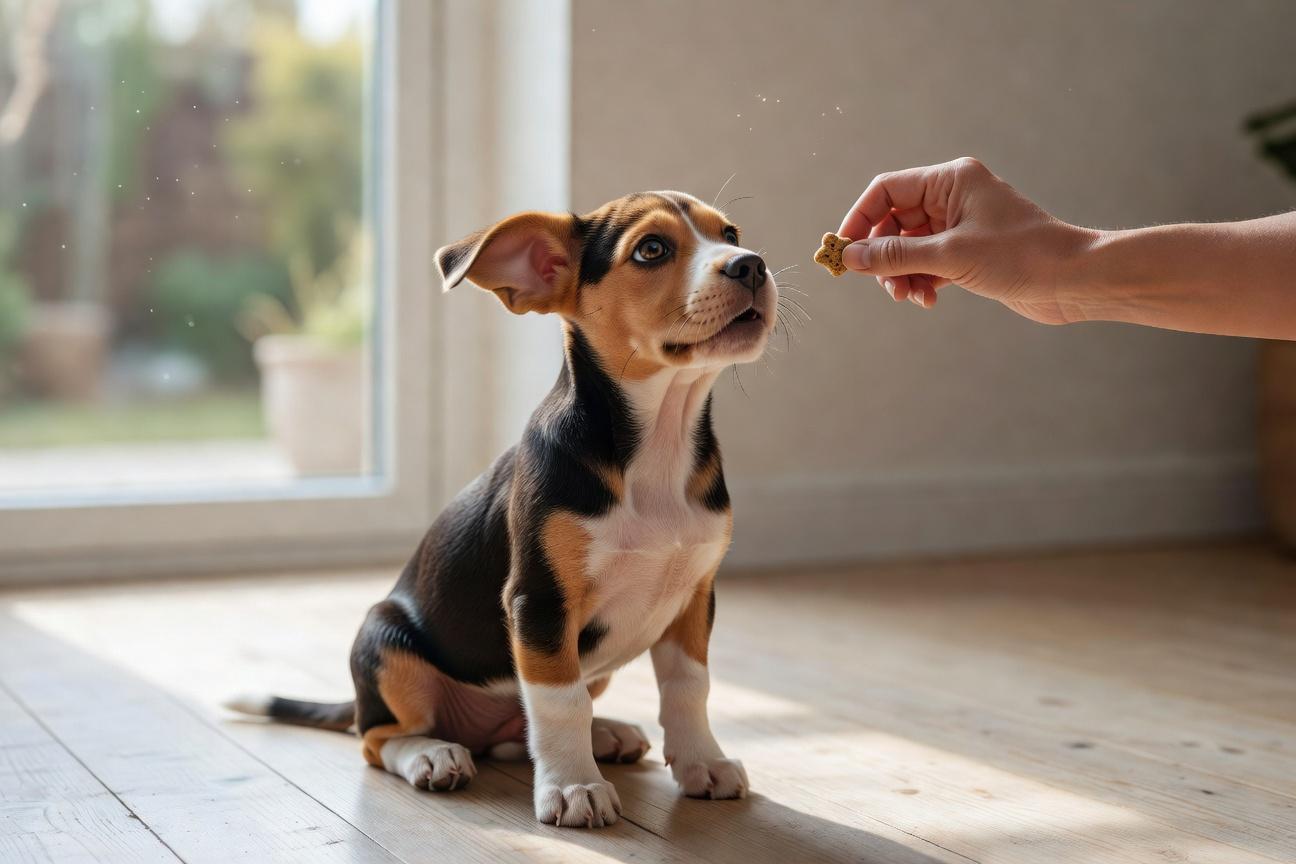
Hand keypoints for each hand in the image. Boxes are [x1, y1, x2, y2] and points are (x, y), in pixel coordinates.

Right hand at [838, 157, 1095, 322]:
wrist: (1073, 280)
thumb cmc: (1021, 255)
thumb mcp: (950, 256)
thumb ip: (896, 255)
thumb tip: (851, 256)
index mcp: (951, 180)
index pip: (887, 190)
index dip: (860, 219)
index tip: (844, 251)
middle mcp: (954, 197)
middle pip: (894, 222)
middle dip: (884, 256)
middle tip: (882, 285)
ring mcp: (962, 225)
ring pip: (910, 247)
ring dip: (902, 274)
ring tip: (909, 297)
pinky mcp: (970, 252)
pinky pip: (929, 263)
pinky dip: (922, 281)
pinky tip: (928, 300)